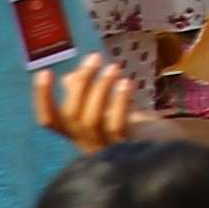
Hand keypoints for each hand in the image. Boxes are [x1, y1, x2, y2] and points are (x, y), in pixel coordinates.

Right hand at [30, 57, 145, 147]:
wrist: (166, 145)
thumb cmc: (136, 123)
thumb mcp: (110, 106)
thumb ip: (88, 94)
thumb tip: (68, 78)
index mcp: (78, 132)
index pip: (50, 121)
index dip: (43, 99)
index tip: (44, 72)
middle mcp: (87, 143)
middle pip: (72, 116)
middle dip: (81, 83)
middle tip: (94, 58)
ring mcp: (106, 149)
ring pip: (90, 121)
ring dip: (100, 89)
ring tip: (113, 67)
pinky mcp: (127, 149)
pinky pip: (116, 126)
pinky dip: (119, 102)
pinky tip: (126, 83)